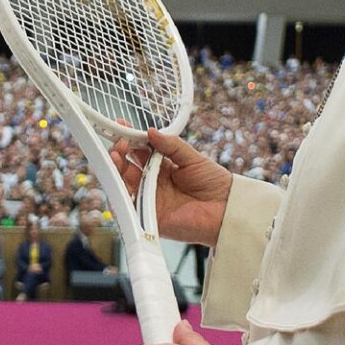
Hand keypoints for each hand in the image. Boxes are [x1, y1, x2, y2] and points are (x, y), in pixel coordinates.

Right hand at [111, 129, 232, 246]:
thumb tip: (150, 131)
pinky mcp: (150, 218)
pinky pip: (128, 208)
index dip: (130, 140)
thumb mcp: (193, 158)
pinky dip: (119, 195)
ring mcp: (150, 201)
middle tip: (119, 143)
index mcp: (163, 169)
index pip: (140, 152)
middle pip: (128, 168)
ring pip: (124, 184)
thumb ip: (172, 145)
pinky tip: (117, 180)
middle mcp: (154, 184)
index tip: (122, 126)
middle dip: (120, 153)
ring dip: (117, 170)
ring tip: (116, 156)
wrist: (228, 209)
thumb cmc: (215, 184)